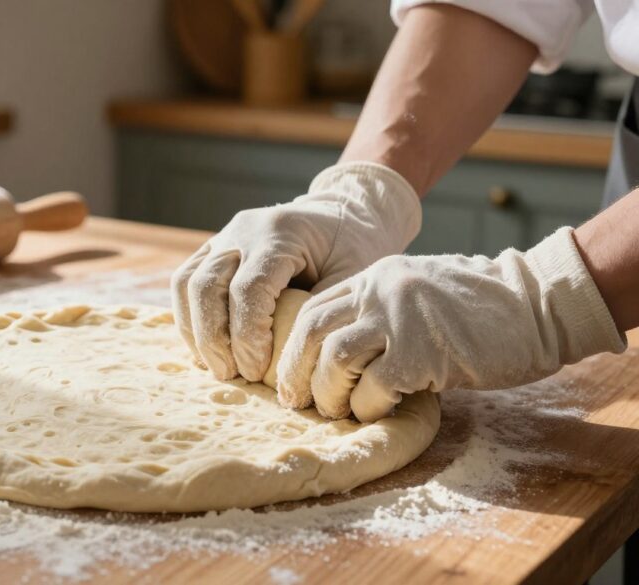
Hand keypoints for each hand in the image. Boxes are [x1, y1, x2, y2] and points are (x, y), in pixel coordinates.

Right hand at [171, 162, 421, 382]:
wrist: (342, 212)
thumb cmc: (354, 246)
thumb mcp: (355, 276)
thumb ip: (322, 312)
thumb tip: (290, 362)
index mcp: (279, 233)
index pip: (247, 290)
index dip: (246, 337)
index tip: (256, 372)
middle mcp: (242, 230)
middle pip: (205, 287)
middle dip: (213, 339)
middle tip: (231, 376)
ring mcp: (222, 236)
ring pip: (186, 284)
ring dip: (194, 331)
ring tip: (216, 367)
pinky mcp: (212, 248)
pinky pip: (185, 281)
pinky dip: (190, 317)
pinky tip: (207, 348)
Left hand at [277, 228, 625, 421]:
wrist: (538, 304)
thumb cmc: (482, 308)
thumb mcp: (417, 293)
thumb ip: (380, 312)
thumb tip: (339, 353)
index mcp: (375, 277)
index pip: (311, 308)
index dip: (292, 345)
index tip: (290, 375)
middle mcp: (379, 292)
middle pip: (310, 332)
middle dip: (294, 372)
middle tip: (296, 401)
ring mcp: (400, 320)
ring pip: (334, 359)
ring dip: (328, 394)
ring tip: (336, 412)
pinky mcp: (423, 353)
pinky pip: (375, 387)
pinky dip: (368, 408)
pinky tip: (378, 413)